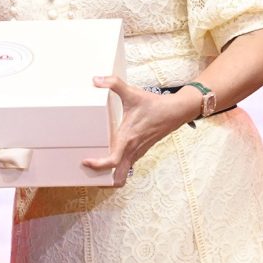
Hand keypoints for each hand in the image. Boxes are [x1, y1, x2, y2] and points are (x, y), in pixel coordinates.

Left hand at [82, 76, 198, 185]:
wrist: (176, 111)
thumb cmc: (154, 105)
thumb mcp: (133, 93)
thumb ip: (114, 84)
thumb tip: (96, 80)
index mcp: (128, 139)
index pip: (112, 161)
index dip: (98, 165)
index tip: (86, 161)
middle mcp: (132, 150)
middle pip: (118, 179)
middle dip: (103, 182)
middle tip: (88, 173)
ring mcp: (137, 153)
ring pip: (123, 174)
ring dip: (110, 176)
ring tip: (94, 168)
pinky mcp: (140, 151)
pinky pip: (127, 166)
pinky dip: (117, 168)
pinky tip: (108, 157)